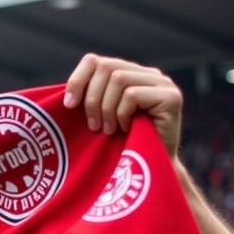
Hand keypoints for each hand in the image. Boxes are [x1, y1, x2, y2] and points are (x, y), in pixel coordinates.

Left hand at [63, 54, 182, 158]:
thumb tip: (63, 96)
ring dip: (107, 109)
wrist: (147, 173)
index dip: (77, 79)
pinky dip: (122, 115)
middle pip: (106, 67)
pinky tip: (126, 130)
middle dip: (92, 99)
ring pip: (119, 80)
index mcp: (129, 76)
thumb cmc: (119, 150)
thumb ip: (89, 101)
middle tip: (94, 127)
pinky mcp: (171, 97)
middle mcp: (147, 75)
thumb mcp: (99, 121)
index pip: (95, 61)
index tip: (68, 106)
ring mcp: (162, 83)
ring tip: (109, 131)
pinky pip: (132, 95)